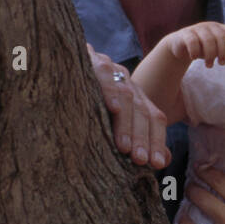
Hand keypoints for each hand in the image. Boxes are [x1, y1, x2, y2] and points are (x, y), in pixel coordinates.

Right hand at [86, 43, 169, 168]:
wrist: (59, 63)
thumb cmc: (84, 101)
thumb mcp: (112, 119)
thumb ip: (139, 137)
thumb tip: (165, 160)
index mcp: (136, 96)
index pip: (154, 118)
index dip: (157, 141)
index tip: (158, 164)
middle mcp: (127, 82)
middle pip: (142, 110)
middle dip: (143, 137)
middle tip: (140, 161)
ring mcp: (111, 70)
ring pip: (126, 96)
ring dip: (126, 123)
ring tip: (124, 148)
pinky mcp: (92, 59)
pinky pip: (104, 74)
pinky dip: (110, 91)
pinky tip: (113, 109)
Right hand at [163, 22, 224, 67]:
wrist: (179, 47)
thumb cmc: (202, 47)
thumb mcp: (217, 50)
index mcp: (219, 29)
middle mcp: (209, 27)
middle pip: (221, 37)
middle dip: (223, 52)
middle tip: (221, 63)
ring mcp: (196, 29)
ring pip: (208, 40)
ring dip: (210, 54)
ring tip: (209, 65)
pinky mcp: (185, 34)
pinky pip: (193, 41)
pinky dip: (195, 51)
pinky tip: (194, 58)